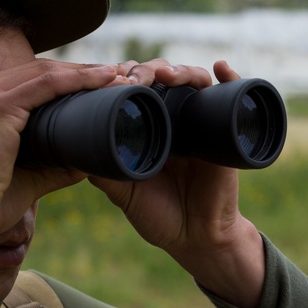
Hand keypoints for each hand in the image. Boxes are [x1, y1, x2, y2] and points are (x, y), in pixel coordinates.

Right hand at [0, 59, 129, 256]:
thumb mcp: (19, 182)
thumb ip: (50, 169)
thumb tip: (84, 165)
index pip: (24, 82)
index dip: (62, 81)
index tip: (94, 87)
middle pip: (36, 71)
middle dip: (79, 72)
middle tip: (116, 76)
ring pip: (44, 72)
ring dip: (85, 73)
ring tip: (118, 77)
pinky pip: (45, 84)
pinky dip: (77, 80)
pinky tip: (103, 80)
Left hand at [90, 60, 265, 307]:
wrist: (195, 239)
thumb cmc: (159, 216)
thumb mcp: (123, 193)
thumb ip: (103, 172)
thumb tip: (74, 149)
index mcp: (147, 126)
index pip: (136, 87)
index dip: (123, 76)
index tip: (109, 79)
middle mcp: (174, 118)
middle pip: (163, 77)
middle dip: (147, 70)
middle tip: (133, 79)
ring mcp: (201, 123)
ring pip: (194, 80)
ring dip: (180, 70)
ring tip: (167, 76)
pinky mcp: (227, 133)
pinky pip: (234, 97)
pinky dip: (232, 78)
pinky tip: (222, 68)